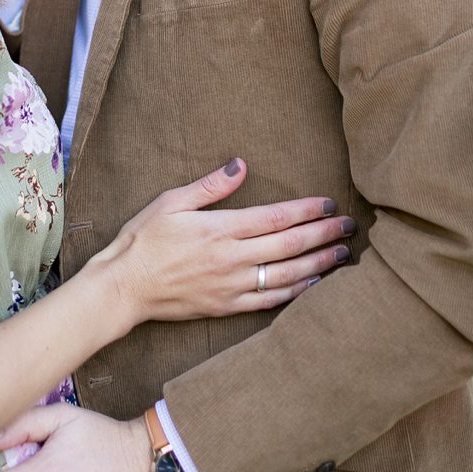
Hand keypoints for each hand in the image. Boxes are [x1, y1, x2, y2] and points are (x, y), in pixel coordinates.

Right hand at [98, 158, 354, 320]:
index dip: (308, 210)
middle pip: (290, 245)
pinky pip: (270, 301)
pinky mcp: (226, 306)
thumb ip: (210, 185)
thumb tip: (240, 165)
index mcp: (221, 229)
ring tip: (342, 253)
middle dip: (324, 234)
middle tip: (349, 226)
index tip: (329, 203)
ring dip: (318, 263)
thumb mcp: (171, 202)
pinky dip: (296, 292)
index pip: (277, 217)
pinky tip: (314, 284)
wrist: (123, 288)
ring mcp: (231, 286)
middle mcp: (232, 258)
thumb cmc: (143, 240)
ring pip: (287, 274)